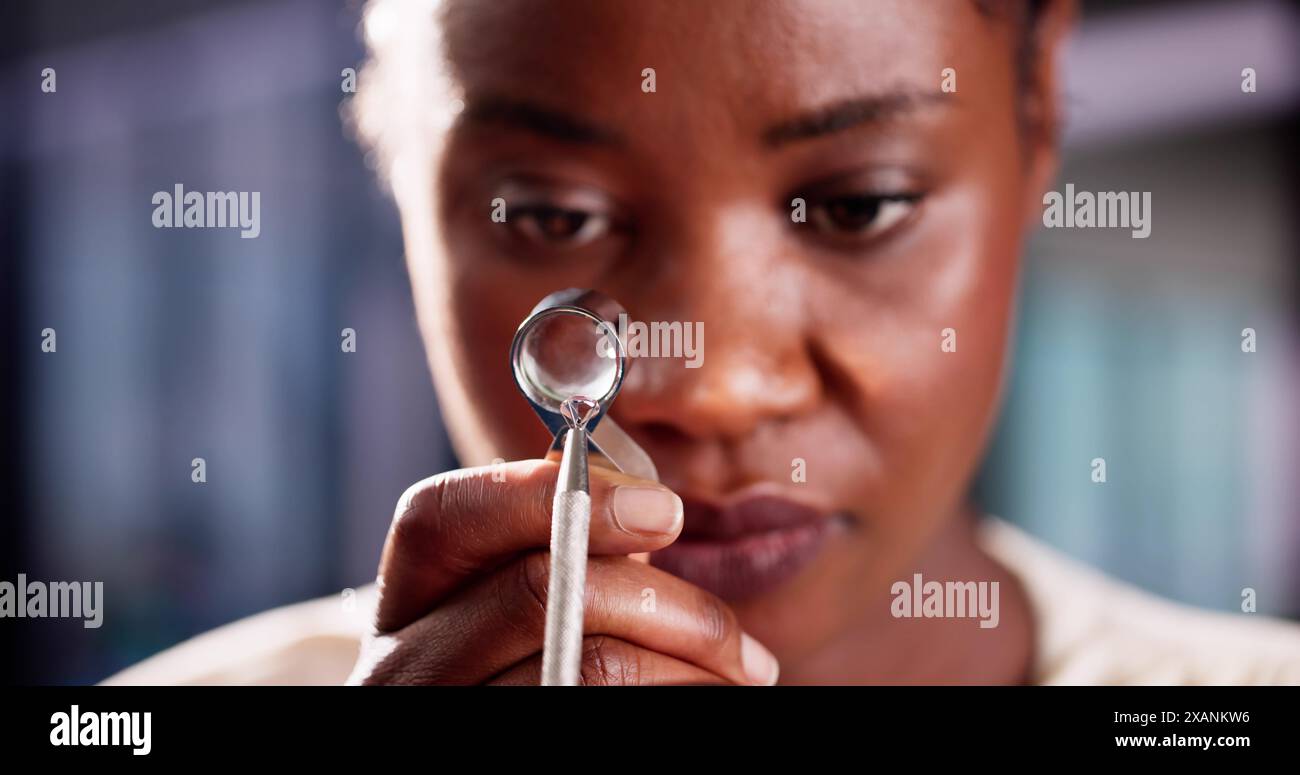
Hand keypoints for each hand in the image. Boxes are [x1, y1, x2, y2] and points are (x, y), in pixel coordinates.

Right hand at [347, 459, 779, 684]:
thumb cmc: (529, 671)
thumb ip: (563, 551)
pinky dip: (678, 692)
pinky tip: (707, 695)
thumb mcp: (515, 610)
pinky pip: (603, 712)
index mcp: (407, 601)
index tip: (661, 509)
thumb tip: (646, 504)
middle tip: (730, 629)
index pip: (443, 516)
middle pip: (535, 589)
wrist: (505, 727)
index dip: (546, 492)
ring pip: (586, 665)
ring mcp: (443, 717)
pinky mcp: (499, 760)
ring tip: (740, 671)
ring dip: (688, 661)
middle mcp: (402, 665)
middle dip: (657, 594)